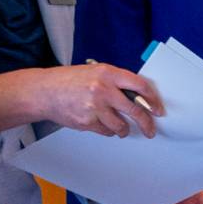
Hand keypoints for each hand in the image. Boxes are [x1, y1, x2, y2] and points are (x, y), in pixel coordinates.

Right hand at [41, 63, 161, 137]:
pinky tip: (101, 123)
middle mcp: (103, 90)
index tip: (157, 108)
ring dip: (123, 129)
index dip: (152, 99)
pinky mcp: (87, 122)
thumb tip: (137, 96)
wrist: (45, 91)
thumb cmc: (69, 81)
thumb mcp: (95, 73)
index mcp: (108, 73)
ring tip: (121, 128)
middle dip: (146, 123)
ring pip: (121, 126)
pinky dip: (107, 130)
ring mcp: (95, 107)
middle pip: (135, 110)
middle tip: (150, 130)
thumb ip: (115, 82)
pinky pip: (106, 131)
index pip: (140, 86)